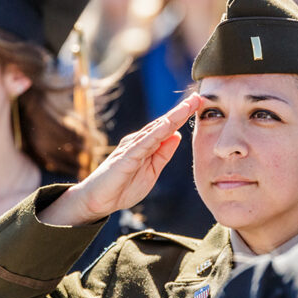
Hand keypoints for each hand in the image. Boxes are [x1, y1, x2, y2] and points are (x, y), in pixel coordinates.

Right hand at [40, 94, 201, 225]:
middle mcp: (140, 142)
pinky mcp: (126, 157)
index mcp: (148, 146)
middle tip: (197, 97)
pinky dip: (156, 133)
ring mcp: (132, 148)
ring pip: (156, 129)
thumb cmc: (123, 186)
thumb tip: (177, 135)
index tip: (199, 104)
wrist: (98, 200)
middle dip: (181, 110)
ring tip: (187, 106)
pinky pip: (143, 143)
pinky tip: (167, 125)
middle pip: (164, 123)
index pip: (168, 128)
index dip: (183, 116)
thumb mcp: (152, 171)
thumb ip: (163, 154)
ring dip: (172, 117)